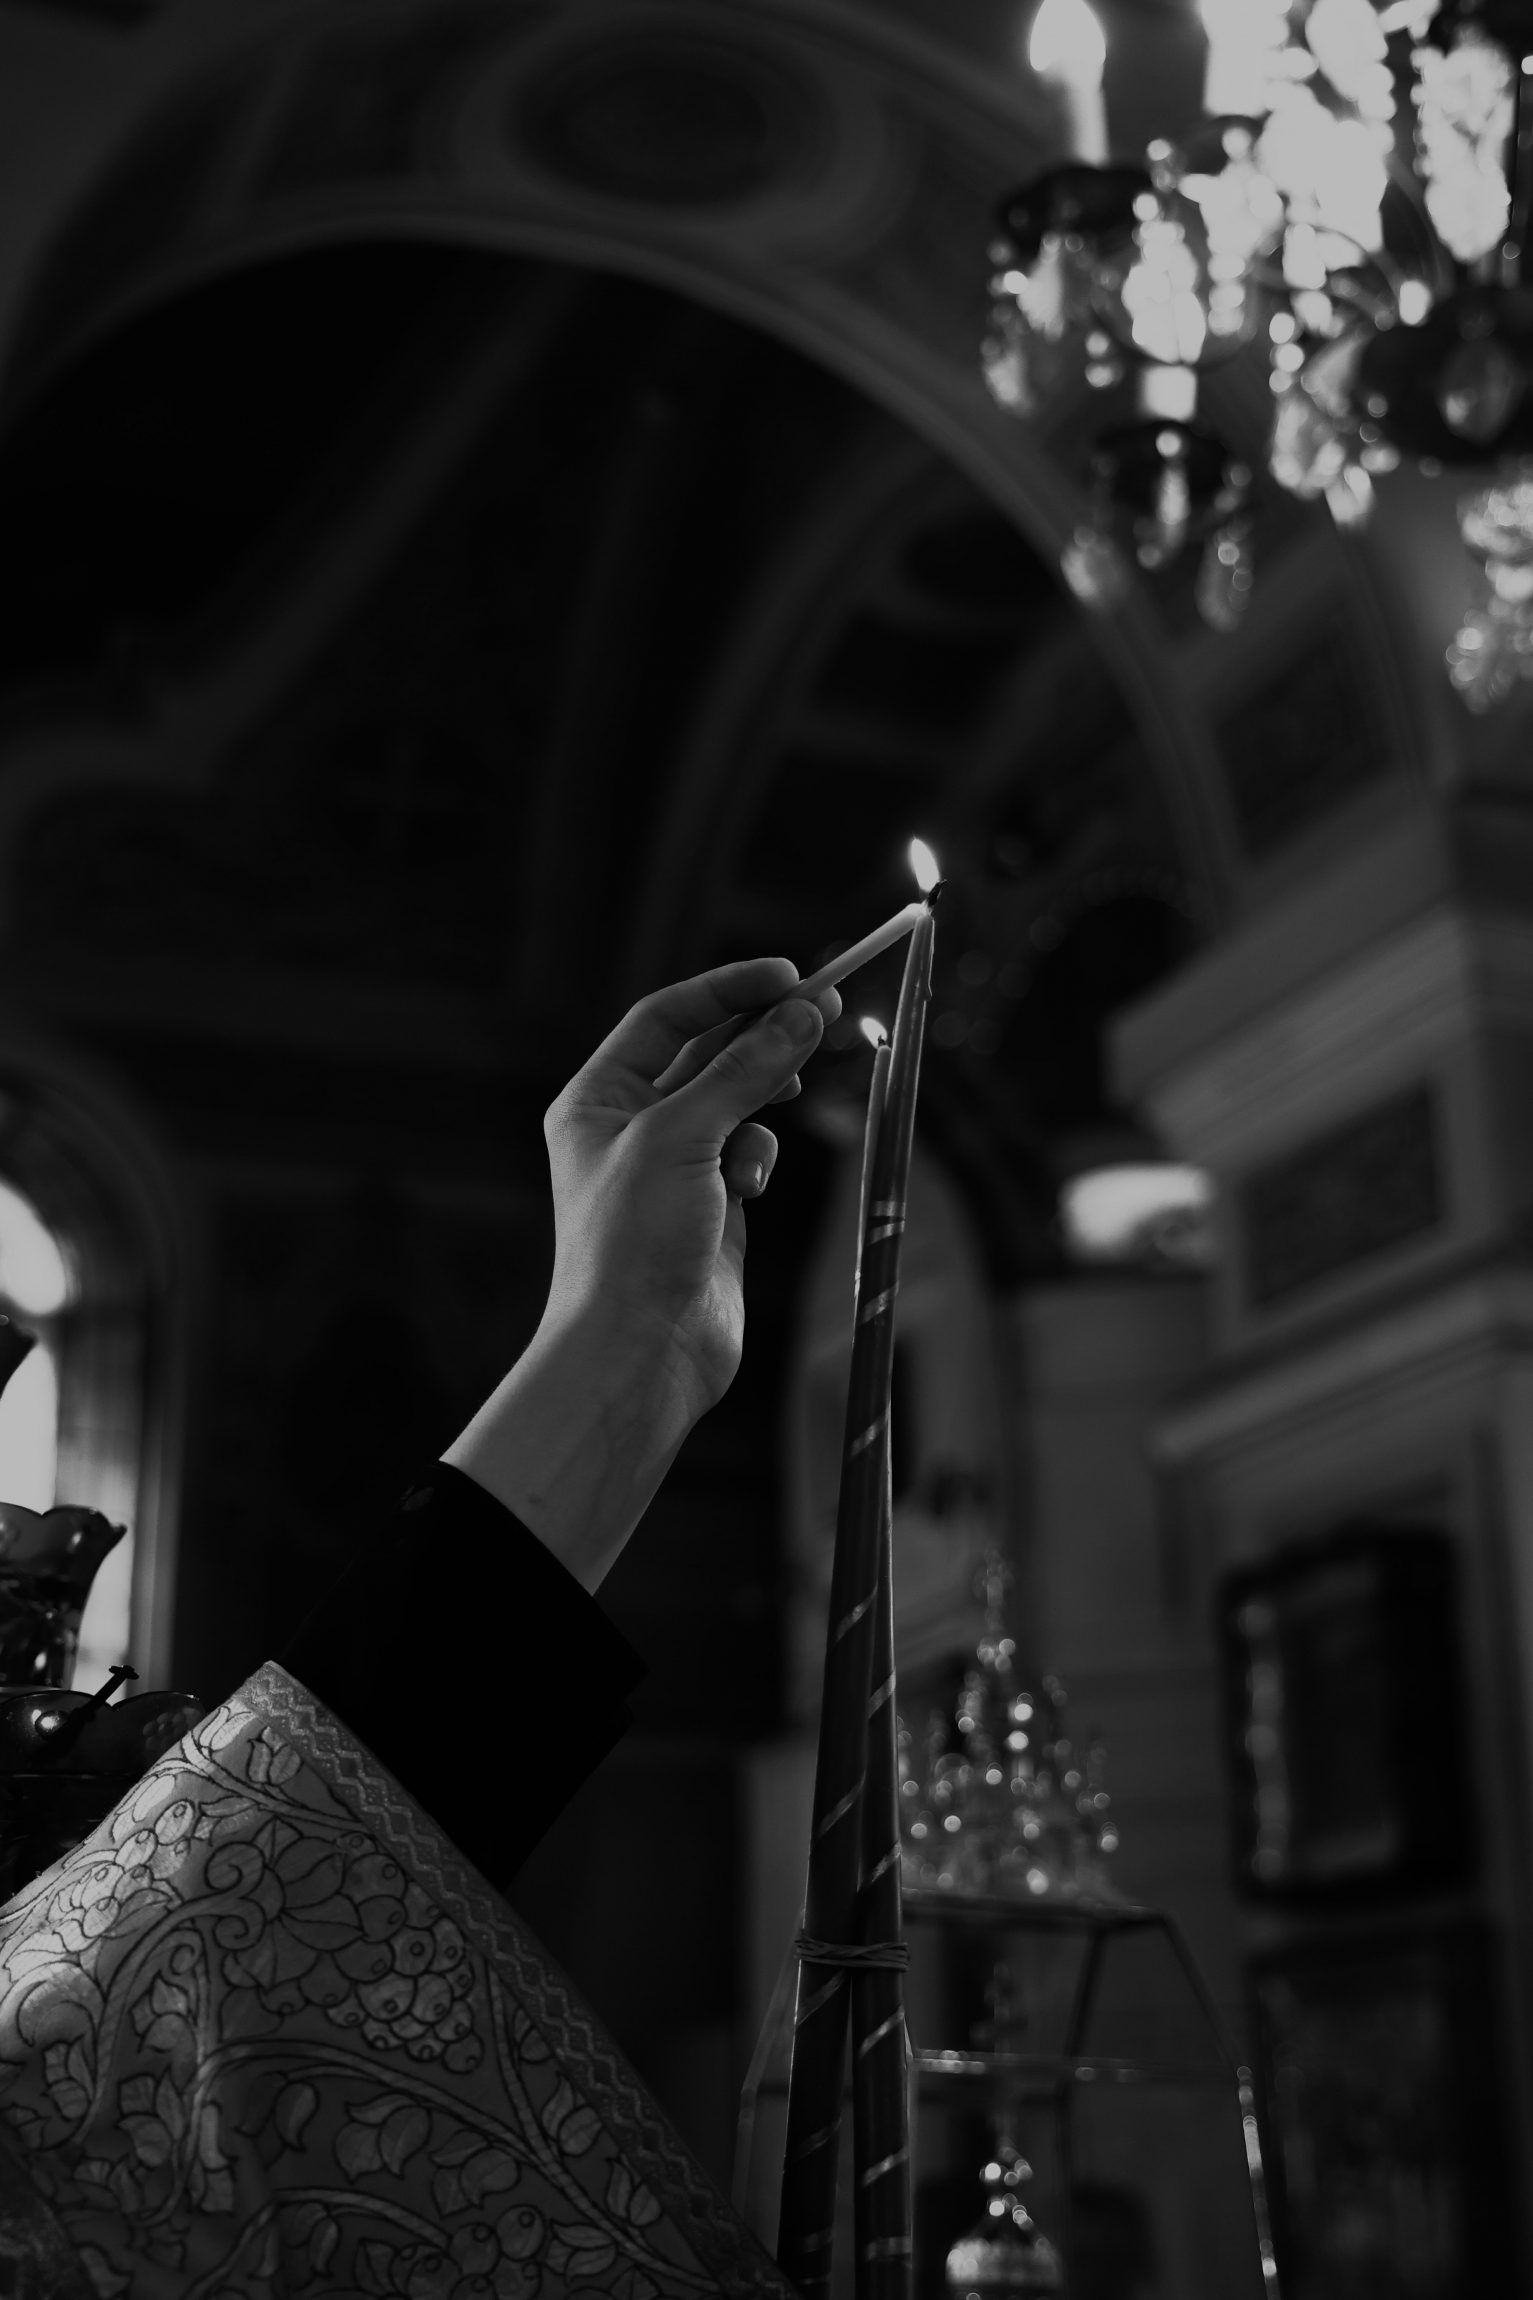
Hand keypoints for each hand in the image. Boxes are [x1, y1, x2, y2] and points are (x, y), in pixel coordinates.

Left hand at [444, 958, 838, 1587]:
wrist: (639, 1353)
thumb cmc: (634, 1243)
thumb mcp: (685, 1137)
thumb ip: (746, 1070)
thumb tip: (804, 1011)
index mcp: (597, 1099)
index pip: (667, 1016)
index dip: (728, 989)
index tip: (791, 974)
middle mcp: (629, 1127)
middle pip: (707, 1053)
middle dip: (763, 1034)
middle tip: (828, 1011)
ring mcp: (673, 1169)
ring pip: (737, 1103)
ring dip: (764, 1097)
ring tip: (794, 1090)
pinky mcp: (712, 1209)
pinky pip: (749, 1155)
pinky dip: (760, 1159)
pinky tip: (750, 1188)